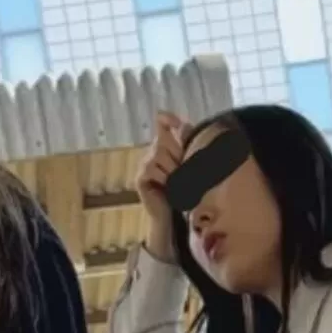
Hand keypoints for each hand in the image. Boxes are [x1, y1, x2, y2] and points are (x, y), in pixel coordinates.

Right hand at [135, 113, 186, 261]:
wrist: (175, 217)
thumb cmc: (186, 192)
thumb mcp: (191, 167)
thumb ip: (188, 146)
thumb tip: (185, 125)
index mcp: (167, 147)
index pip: (164, 124)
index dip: (168, 119)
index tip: (164, 115)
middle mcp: (154, 152)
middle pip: (163, 139)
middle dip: (176, 152)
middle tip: (182, 169)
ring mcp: (145, 164)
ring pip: (158, 153)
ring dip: (172, 167)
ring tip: (176, 180)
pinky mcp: (140, 177)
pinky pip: (152, 167)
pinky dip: (163, 176)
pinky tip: (167, 186)